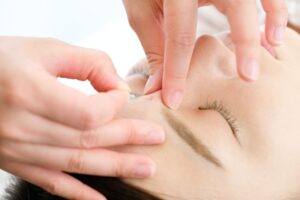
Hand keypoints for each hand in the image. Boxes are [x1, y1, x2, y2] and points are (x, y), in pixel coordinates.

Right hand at [0, 37, 164, 199]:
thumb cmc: (3, 60)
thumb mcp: (45, 49)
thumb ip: (88, 63)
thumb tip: (118, 86)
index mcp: (29, 91)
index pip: (89, 112)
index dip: (114, 106)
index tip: (124, 96)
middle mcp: (22, 126)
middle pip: (89, 139)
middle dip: (128, 139)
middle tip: (157, 138)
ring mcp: (18, 149)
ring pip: (76, 163)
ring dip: (115, 167)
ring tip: (146, 168)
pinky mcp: (15, 161)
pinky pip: (50, 181)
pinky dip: (77, 193)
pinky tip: (101, 199)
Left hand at [123, 0, 287, 108]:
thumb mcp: (143, 11)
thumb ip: (154, 48)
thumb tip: (158, 88)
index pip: (179, 35)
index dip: (176, 71)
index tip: (174, 101)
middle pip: (234, 6)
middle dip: (243, 43)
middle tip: (248, 77)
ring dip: (269, 22)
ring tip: (273, 51)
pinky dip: (273, 10)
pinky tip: (273, 35)